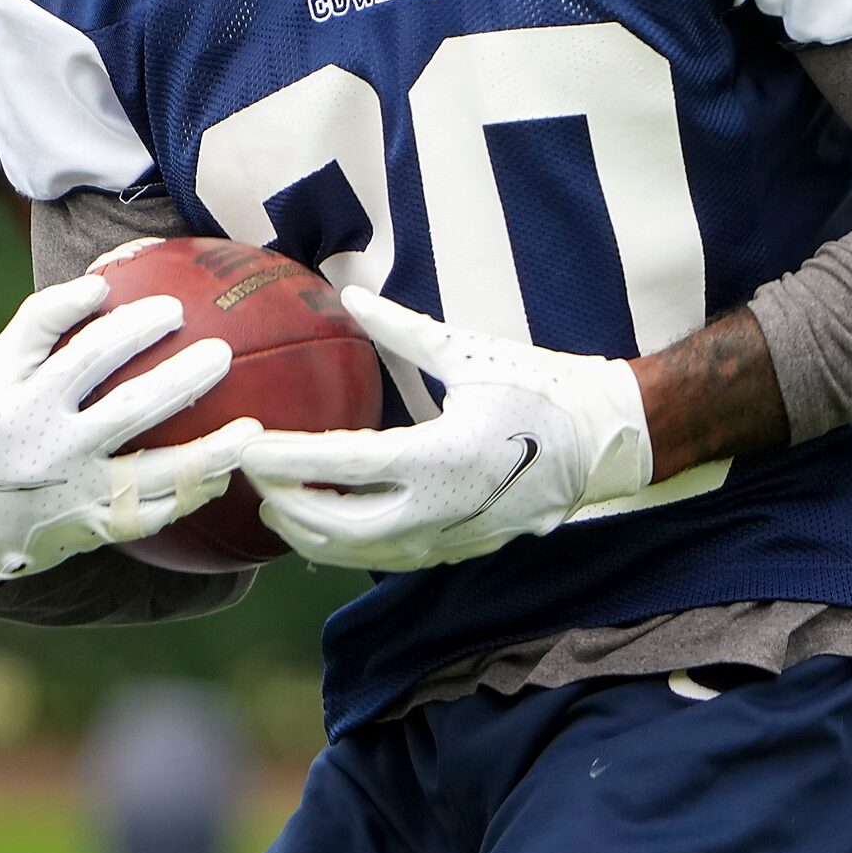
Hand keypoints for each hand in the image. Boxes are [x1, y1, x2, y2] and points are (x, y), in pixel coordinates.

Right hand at [0, 267, 257, 596]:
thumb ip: (39, 327)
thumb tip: (98, 284)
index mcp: (19, 405)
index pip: (83, 356)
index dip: (129, 327)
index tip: (170, 306)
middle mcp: (49, 451)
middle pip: (131, 410)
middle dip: (183, 378)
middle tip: (221, 352)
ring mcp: (75, 494)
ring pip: (156, 473)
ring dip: (210, 452)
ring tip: (252, 430)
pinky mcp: (95, 530)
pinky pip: (154, 512)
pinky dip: (192, 492)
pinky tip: (225, 473)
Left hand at [237, 288, 651, 571]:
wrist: (604, 441)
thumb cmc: (538, 387)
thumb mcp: (467, 353)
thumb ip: (402, 330)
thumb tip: (350, 295)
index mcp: (444, 455)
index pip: (346, 465)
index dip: (289, 459)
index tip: (247, 448)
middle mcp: (446, 506)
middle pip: (343, 525)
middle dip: (288, 506)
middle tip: (248, 481)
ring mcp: (455, 535)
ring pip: (364, 553)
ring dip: (312, 535)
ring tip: (274, 507)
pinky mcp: (463, 548)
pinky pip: (391, 557)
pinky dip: (348, 546)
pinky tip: (322, 526)